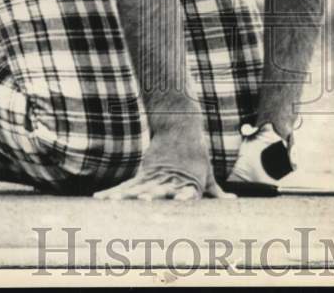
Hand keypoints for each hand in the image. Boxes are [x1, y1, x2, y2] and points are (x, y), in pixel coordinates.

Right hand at [94, 120, 231, 200]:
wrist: (180, 126)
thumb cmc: (196, 153)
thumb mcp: (207, 173)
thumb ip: (216, 191)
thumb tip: (233, 201)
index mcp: (189, 182)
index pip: (187, 194)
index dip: (183, 198)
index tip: (181, 202)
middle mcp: (171, 180)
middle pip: (159, 192)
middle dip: (149, 198)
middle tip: (142, 202)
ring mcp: (155, 175)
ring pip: (138, 189)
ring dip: (125, 198)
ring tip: (112, 206)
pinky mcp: (144, 171)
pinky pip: (128, 185)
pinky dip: (114, 193)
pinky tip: (101, 200)